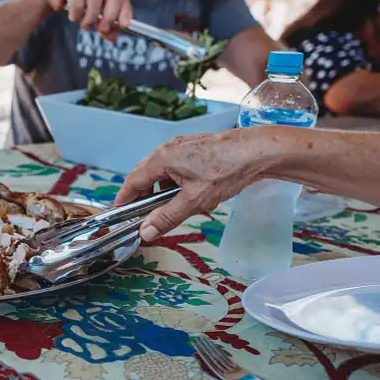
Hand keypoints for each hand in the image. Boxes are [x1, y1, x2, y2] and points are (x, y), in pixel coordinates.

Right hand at [41, 0, 131, 40]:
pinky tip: (73, 17)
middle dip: (109, 17)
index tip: (123, 26)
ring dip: (90, 19)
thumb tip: (113, 37)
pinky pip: (78, 2)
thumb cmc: (80, 3)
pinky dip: (77, 14)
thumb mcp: (96, 15)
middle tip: (102, 29)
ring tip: (84, 26)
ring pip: (95, 1)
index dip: (124, 12)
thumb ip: (106, 25)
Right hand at [114, 128, 276, 240]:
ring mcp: (183, 146)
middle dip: (145, 196)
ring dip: (165, 190)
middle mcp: (168, 149)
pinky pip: (178, 167)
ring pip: (163, 172)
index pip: (133, 181)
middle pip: (145, 174)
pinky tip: (197, 195)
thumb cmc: (226, 171)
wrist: (258, 151)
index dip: (125, 198)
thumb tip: (146, 232)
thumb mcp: (194, 200)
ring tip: (179, 207)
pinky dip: (180, 183)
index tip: (121, 213)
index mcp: (161, 159)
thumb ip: (167, 217)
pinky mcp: (196, 148)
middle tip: (147, 214)